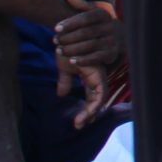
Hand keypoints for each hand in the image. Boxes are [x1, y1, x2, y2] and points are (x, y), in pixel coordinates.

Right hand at [52, 0, 120, 125]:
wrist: (66, 35)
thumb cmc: (66, 49)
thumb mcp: (65, 68)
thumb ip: (65, 81)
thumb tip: (61, 95)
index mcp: (91, 77)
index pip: (92, 97)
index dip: (88, 110)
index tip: (79, 123)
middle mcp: (97, 76)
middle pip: (98, 100)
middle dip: (90, 114)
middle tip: (79, 126)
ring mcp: (98, 75)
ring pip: (100, 99)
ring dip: (90, 113)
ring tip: (81, 123)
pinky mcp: (97, 74)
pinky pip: (99, 93)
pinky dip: (93, 105)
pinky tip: (85, 113)